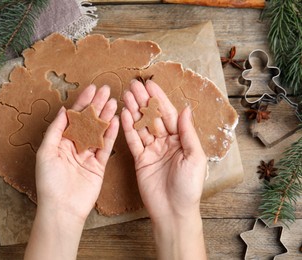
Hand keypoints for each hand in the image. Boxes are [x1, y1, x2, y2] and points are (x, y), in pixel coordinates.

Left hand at [36, 84, 118, 221]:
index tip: (92, 89)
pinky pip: (106, 146)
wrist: (62, 208)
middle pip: (88, 121)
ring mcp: (87, 155)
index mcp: (60, 141)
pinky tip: (116, 120)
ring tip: (114, 101)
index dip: (83, 102)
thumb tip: (64, 110)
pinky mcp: (98, 165)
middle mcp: (75, 146)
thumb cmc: (49, 181)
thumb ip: (56, 130)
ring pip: (98, 131)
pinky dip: (111, 134)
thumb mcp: (46, 152)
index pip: (74, 117)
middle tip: (107, 90)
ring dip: (106, 116)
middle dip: (97, 105)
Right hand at [121, 80, 206, 258]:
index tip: (150, 84)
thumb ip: (187, 133)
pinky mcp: (140, 159)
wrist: (173, 211)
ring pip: (141, 126)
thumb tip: (185, 109)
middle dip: (143, 100)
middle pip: (153, 117)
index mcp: (181, 139)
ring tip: (125, 94)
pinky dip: (128, 128)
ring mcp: (152, 150)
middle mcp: (166, 142)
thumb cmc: (189, 187)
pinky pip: (133, 141)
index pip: (169, 114)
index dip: (159, 99)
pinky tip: (123, 114)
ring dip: (133, 110)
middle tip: (133, 84)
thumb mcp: (194, 158)